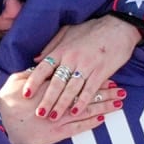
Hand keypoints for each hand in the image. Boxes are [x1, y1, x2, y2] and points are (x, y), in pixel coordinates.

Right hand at [0, 70, 124, 143]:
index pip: (75, 78)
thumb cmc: (4, 103)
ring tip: (119, 102)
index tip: (105, 71)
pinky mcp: (56, 133)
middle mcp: (57, 100)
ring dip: (104, 106)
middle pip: (86, 93)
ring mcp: (58, 117)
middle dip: (105, 90)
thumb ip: (31, 72)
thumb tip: (42, 64)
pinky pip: (77, 128)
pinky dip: (90, 123)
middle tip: (120, 88)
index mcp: (48, 85)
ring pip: (86, 110)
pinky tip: (103, 119)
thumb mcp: (15, 82)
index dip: (91, 75)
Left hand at [23, 14, 139, 120]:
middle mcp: (72, 59)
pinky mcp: (101, 71)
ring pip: (71, 89)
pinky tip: (76, 111)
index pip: (44, 67)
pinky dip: (82, 102)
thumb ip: (51, 46)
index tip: (25, 94)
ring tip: (53, 117)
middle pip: (56, 82)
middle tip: (38, 113)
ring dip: (62, 104)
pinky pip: (90, 89)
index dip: (34, 81)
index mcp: (63, 50)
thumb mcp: (68, 31)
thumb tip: (36, 59)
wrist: (118, 26)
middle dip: (46, 99)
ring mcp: (87, 66)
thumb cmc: (92, 29)